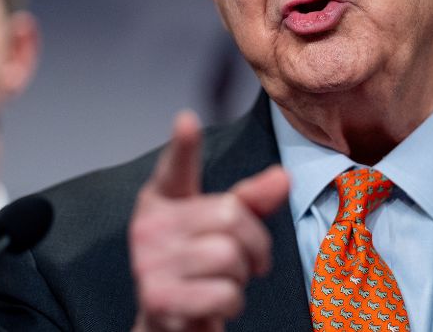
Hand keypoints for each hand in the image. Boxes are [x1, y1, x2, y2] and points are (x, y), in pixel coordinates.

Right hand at [130, 110, 289, 331]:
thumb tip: (283, 178)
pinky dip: (231, 302)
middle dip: (254, 244)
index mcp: (162, 200)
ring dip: (241, 277)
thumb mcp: (223, 228)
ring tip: (224, 281)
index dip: (183, 145)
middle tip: (245, 260)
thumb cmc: (199, 268)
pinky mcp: (158, 299)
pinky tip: (214, 303)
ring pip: (229, 256)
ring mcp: (149, 263)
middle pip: (230, 216)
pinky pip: (222, 293)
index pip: (175, 168)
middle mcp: (149, 227)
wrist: (170, 322)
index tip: (187, 120)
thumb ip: (252, 201)